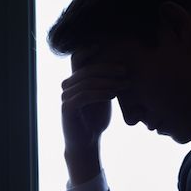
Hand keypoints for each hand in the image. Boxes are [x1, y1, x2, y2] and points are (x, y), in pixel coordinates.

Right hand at [61, 59, 129, 183]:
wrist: (86, 144)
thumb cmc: (95, 120)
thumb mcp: (104, 97)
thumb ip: (106, 82)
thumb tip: (123, 66)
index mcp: (75, 80)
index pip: (77, 58)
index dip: (88, 49)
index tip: (107, 46)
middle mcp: (68, 86)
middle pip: (86, 69)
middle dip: (107, 69)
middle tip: (125, 71)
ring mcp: (66, 97)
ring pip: (86, 82)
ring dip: (107, 82)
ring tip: (124, 85)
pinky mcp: (68, 108)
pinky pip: (84, 95)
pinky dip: (100, 93)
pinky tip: (113, 94)